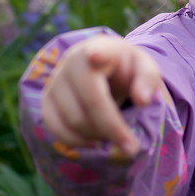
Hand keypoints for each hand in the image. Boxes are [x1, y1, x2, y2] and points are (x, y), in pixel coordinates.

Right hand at [40, 35, 161, 157]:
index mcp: (100, 48)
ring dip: (96, 135)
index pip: (96, 52)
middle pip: (91, 101)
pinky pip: (55, 128)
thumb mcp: (145, 69)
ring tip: (113, 135)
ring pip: (73, 120)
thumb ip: (148, 80)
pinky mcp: (46, 100)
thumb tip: (142, 99)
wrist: (104, 71)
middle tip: (131, 147)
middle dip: (112, 128)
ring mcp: (55, 81)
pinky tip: (94, 141)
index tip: (94, 56)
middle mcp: (72, 61)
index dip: (95, 55)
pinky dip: (76, 141)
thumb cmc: (127, 71)